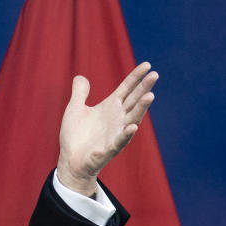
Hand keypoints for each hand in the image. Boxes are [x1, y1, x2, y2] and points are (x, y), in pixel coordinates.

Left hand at [56, 62, 157, 194]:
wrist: (71, 160)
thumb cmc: (75, 136)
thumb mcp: (74, 110)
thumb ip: (79, 93)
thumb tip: (80, 77)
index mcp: (110, 107)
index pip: (127, 88)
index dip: (136, 77)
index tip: (147, 65)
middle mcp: (117, 118)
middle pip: (133, 100)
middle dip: (144, 88)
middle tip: (154, 75)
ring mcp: (116, 133)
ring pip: (132, 119)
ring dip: (141, 109)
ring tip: (149, 96)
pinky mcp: (109, 149)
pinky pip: (120, 141)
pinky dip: (126, 135)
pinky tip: (132, 127)